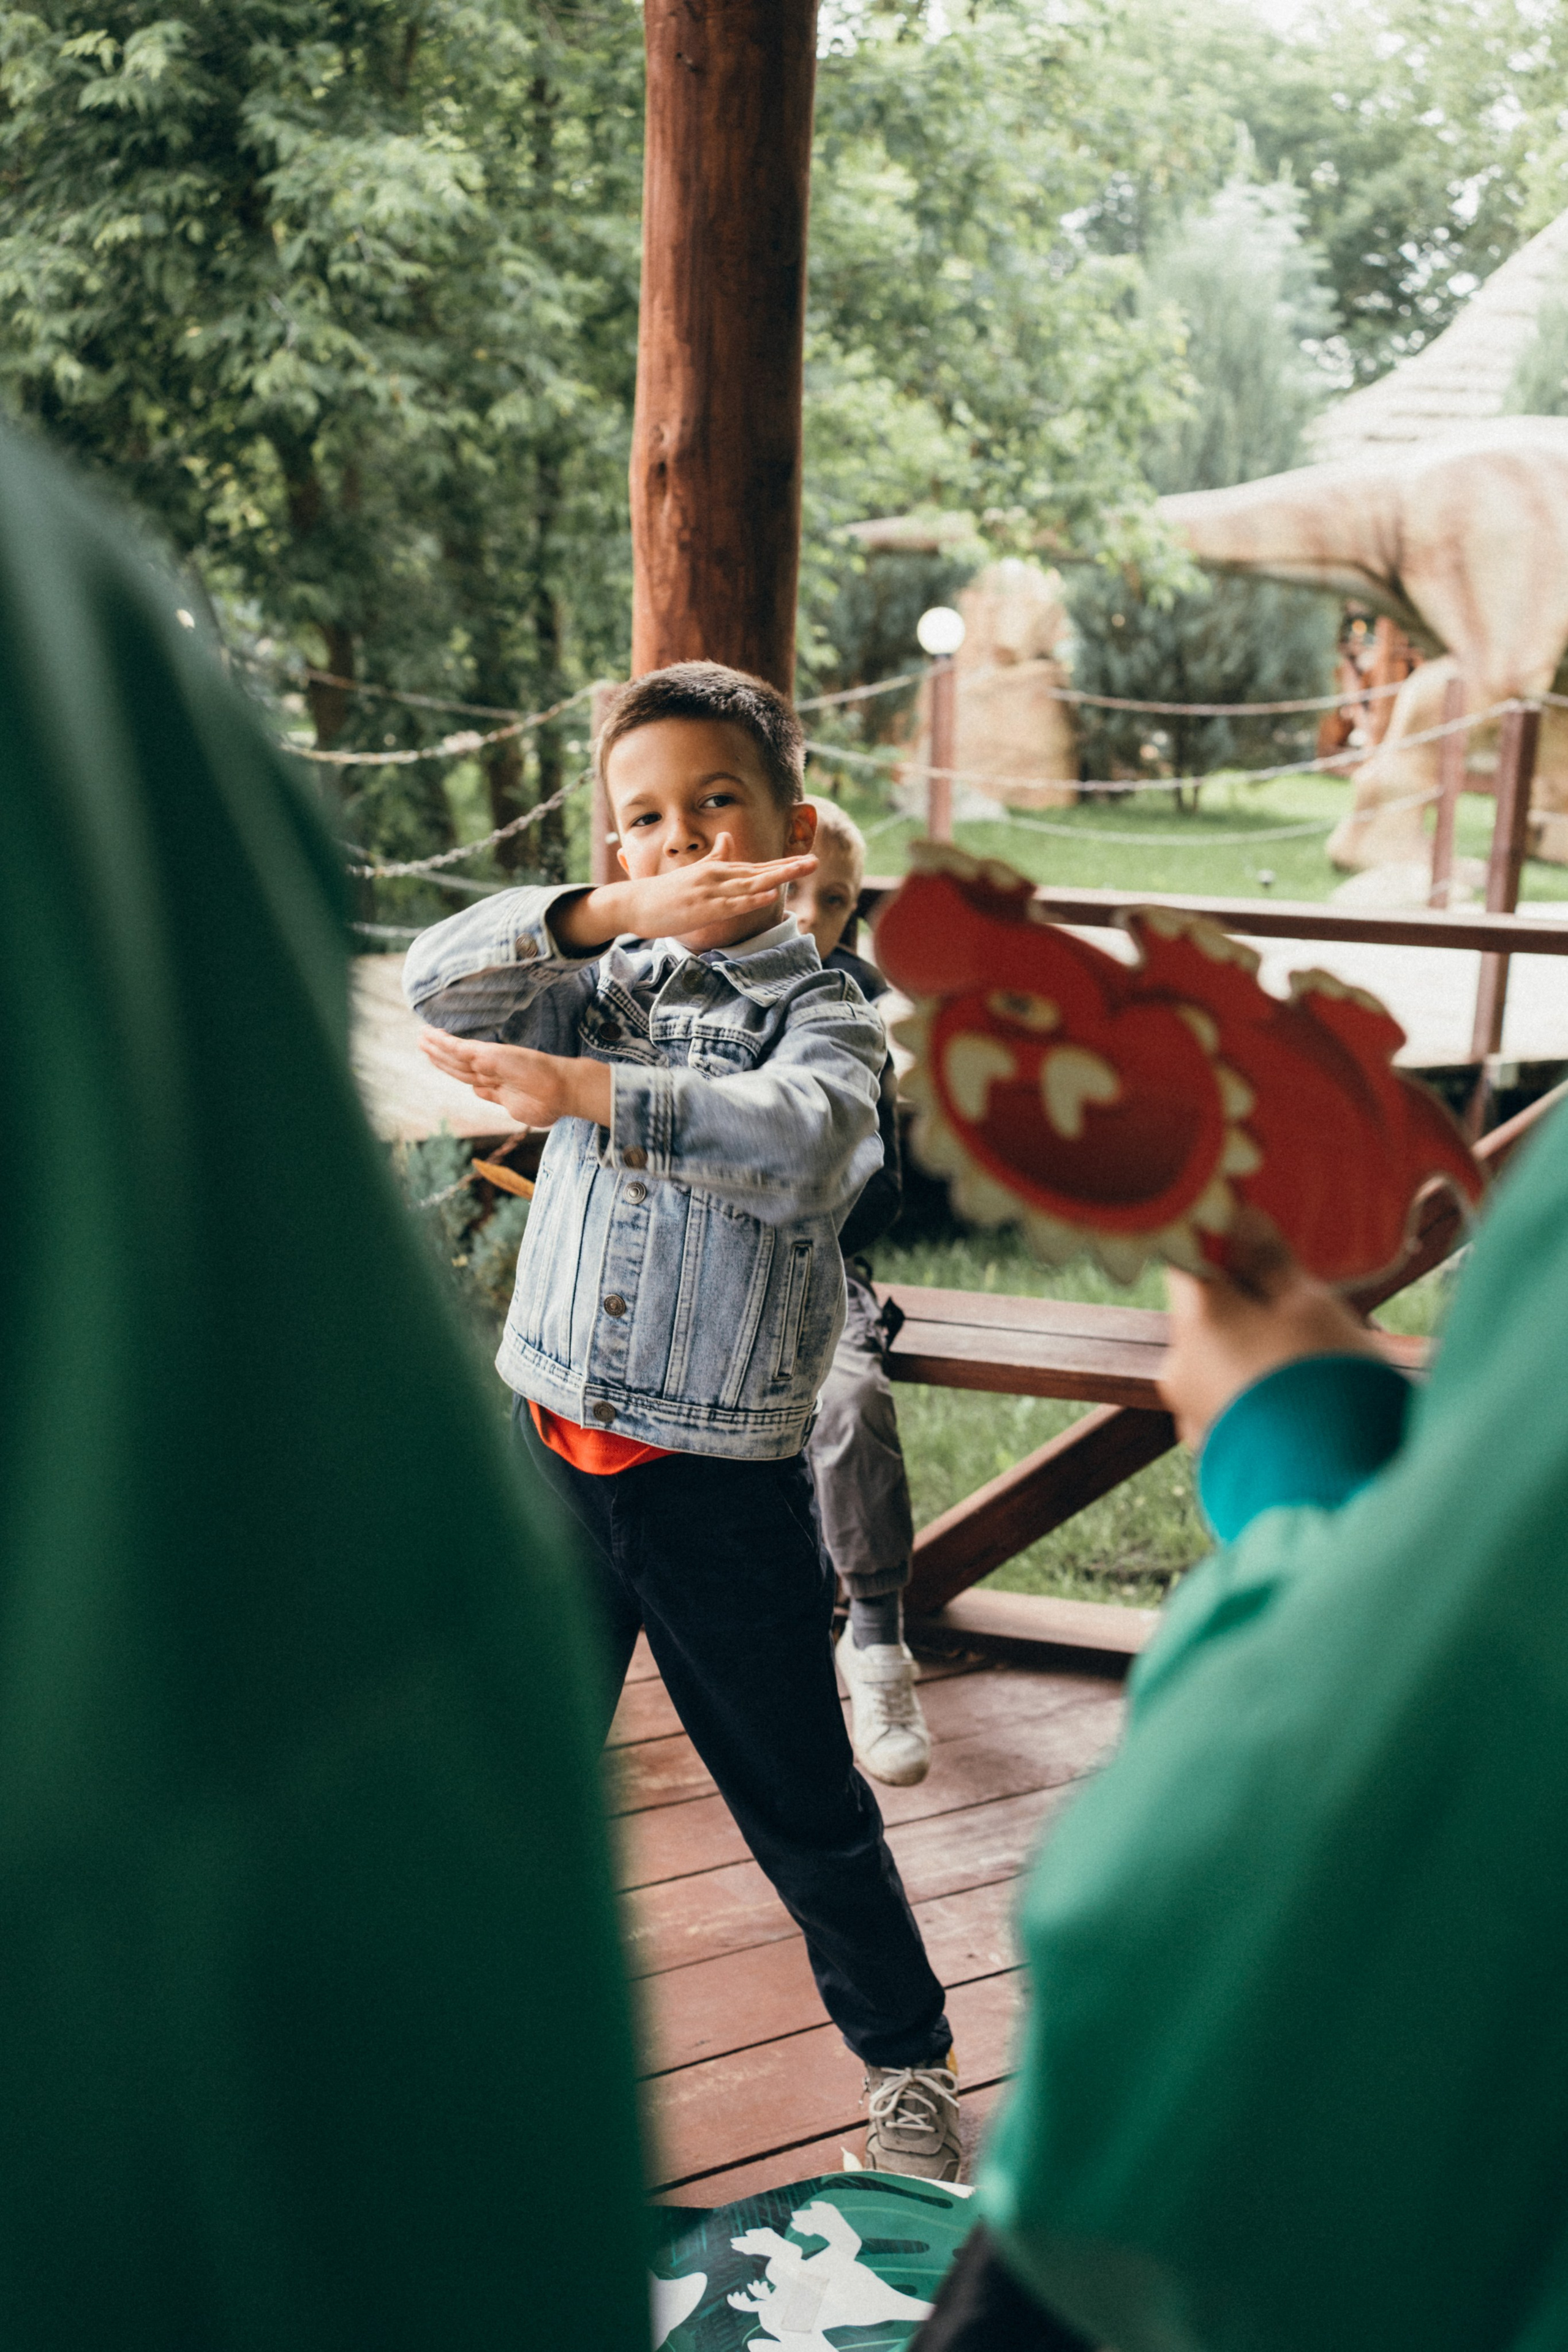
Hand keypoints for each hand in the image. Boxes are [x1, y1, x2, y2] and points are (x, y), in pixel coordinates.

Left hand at [418, 1029, 611, 1127]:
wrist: (562, 1092)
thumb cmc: (549, 1103)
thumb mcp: (517, 1108)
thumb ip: (496, 1098)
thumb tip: (478, 1092)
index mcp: (497, 1084)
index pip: (469, 1076)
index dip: (454, 1069)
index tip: (443, 1062)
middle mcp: (491, 1070)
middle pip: (457, 1065)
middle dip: (439, 1056)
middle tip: (423, 1044)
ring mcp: (489, 1062)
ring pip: (454, 1056)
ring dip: (435, 1047)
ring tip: (421, 1038)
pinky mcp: (488, 1055)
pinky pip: (459, 1049)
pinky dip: (443, 1043)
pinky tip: (430, 1036)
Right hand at [553, 832, 816, 950]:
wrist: (633, 904)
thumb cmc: (663, 893)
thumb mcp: (693, 873)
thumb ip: (714, 858)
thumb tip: (729, 839)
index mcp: (716, 871)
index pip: (756, 867)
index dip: (781, 865)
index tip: (805, 860)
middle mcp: (717, 877)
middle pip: (759, 872)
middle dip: (788, 868)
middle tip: (815, 862)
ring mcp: (710, 892)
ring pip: (750, 884)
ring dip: (778, 878)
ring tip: (801, 871)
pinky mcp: (702, 908)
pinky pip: (731, 904)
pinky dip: (751, 900)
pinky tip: (770, 896)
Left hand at [1158, 1215, 1381, 1447]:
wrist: (1333, 1483)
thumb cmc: (1326, 1380)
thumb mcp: (1310, 1305)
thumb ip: (1268, 1260)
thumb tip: (1240, 1219)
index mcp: (1197, 1317)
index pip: (1188, 1259)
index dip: (1221, 1248)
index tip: (1259, 1249)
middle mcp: (1178, 1362)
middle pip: (1205, 1315)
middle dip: (1249, 1310)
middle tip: (1305, 1317)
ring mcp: (1189, 1410)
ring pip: (1217, 1360)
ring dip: (1254, 1354)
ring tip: (1311, 1369)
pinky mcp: (1210, 1448)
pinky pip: (1226, 1403)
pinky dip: (1254, 1396)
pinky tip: (1298, 1408)